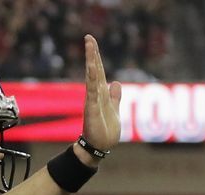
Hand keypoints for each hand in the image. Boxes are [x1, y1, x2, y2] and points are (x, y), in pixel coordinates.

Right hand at [80, 35, 121, 160]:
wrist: (99, 146)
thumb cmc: (105, 131)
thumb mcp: (114, 110)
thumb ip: (115, 97)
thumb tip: (116, 83)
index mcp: (102, 93)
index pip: (99, 70)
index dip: (96, 56)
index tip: (91, 41)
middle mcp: (96, 94)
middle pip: (94, 69)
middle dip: (92, 53)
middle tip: (88, 37)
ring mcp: (93, 100)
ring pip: (92, 77)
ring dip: (91, 61)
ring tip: (89, 46)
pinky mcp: (92, 108)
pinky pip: (92, 91)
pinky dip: (92, 80)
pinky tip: (90, 68)